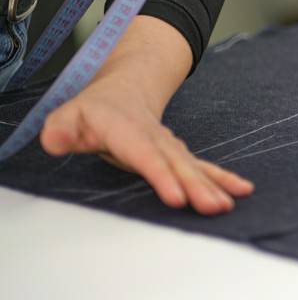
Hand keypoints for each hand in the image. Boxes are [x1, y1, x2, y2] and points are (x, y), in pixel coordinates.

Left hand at [38, 15, 253, 214]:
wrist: (123, 92)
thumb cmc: (92, 112)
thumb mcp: (67, 114)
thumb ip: (60, 128)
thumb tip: (54, 142)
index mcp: (128, 132)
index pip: (146, 157)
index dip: (162, 177)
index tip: (177, 198)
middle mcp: (156, 140)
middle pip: (178, 165)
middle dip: (196, 187)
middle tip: (213, 207)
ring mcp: (171, 148)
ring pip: (193, 168)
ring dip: (213, 186)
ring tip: (228, 204)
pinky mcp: (179, 157)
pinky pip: (203, 168)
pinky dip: (222, 179)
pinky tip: (241, 192)